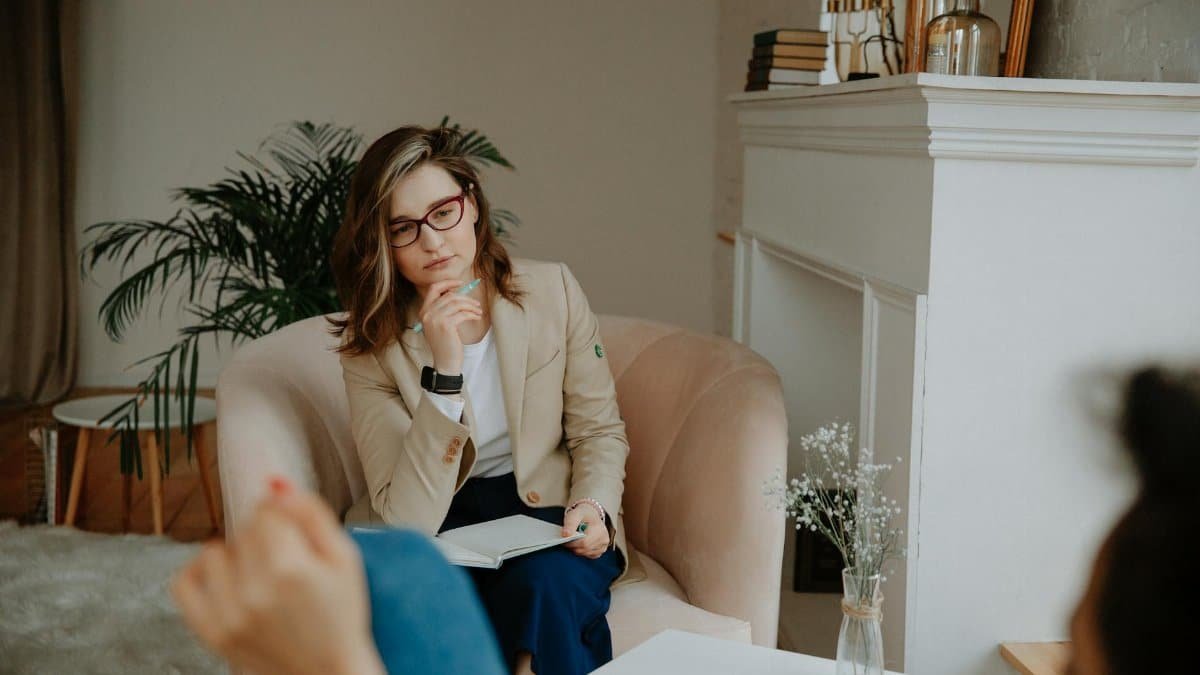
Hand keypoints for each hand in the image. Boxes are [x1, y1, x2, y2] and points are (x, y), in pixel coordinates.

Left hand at [170, 477, 384, 674]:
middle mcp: (254, 592)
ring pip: (214, 550)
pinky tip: (225, 579)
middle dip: (264, 536)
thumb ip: (312, 514)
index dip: (285, 517)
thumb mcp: (346, 559)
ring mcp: (228, 615)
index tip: (296, 536)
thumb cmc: (341, 617)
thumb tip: (275, 484)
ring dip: (235, 555)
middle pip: (243, 529)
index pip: (267, 510)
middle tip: (286, 561)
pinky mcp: (211, 633)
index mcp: (291, 569)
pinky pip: (183, 583)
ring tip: (259, 575)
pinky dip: (201, 574)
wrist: (327, 674)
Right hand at [420, 279, 482, 374]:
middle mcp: (427, 314)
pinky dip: (472, 314)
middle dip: (466, 298)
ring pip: (457, 303)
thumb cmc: (445, 342)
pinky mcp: (446, 325)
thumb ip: (443, 309)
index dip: (448, 283)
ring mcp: (435, 319)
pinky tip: (477, 317)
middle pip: (449, 296)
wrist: (445, 361)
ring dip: (471, 306)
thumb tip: (458, 293)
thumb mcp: (438, 324)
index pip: (433, 289)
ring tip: (478, 311)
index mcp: (424, 311)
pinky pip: (463, 314)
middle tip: (476, 303)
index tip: (460, 283)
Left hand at [562, 502, 609, 559]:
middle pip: (584, 549)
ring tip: (572, 541)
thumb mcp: (575, 514)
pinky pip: (588, 555)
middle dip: (573, 547)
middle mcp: (604, 539)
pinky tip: (578, 544)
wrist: (590, 515)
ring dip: (576, 549)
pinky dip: (581, 551)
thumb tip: (566, 535)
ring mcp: (603, 546)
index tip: (563, 540)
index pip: (584, 542)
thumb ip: (570, 523)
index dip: (572, 543)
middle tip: (565, 541)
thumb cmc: (583, 514)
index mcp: (599, 529)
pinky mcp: (600, 551)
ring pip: (585, 554)